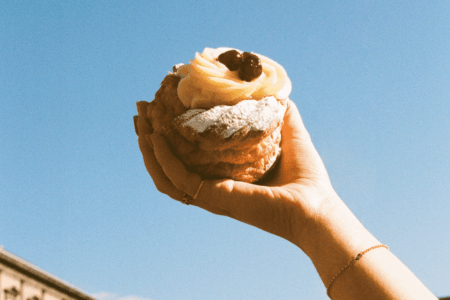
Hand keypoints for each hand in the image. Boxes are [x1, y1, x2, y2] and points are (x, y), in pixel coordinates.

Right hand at [134, 100, 337, 249]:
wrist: (315, 206)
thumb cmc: (306, 178)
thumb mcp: (291, 134)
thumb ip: (281, 113)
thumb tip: (276, 90)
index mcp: (225, 175)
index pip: (188, 158)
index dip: (170, 136)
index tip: (160, 110)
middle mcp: (212, 187)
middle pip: (168, 165)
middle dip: (149, 140)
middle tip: (141, 113)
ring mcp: (210, 195)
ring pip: (165, 175)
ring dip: (147, 151)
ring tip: (140, 124)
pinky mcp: (214, 198)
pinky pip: (179, 179)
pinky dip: (163, 160)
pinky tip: (155, 138)